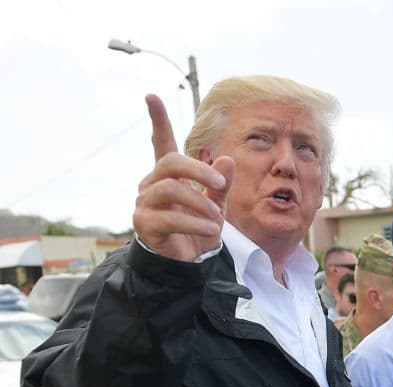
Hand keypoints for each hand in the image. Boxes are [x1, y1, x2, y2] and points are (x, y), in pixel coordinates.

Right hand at [133, 94, 233, 261]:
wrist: (188, 264)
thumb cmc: (199, 231)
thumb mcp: (216, 205)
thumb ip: (220, 184)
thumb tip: (227, 159)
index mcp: (168, 176)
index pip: (160, 143)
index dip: (157, 120)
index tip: (151, 96)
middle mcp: (151, 185)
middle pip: (171, 162)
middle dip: (198, 168)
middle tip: (218, 181)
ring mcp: (145, 204)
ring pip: (171, 189)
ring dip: (199, 202)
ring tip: (216, 219)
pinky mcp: (144, 224)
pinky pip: (170, 217)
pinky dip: (195, 223)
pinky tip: (209, 230)